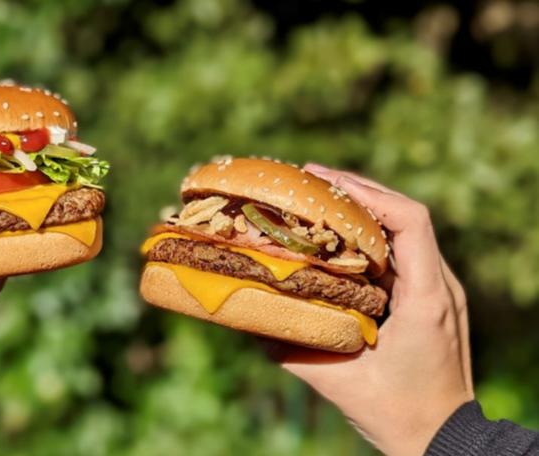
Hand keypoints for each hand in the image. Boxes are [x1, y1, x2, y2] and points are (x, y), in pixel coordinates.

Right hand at [268, 164, 473, 455]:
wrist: (441, 438)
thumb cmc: (396, 413)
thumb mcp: (336, 382)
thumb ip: (290, 351)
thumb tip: (246, 322)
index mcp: (425, 298)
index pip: (410, 221)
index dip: (367, 192)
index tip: (322, 179)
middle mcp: (438, 286)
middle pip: (403, 216)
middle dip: (356, 191)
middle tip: (309, 179)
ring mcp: (437, 291)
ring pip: (403, 231)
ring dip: (362, 211)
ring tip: (317, 200)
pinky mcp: (428, 299)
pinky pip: (400, 254)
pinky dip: (368, 238)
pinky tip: (335, 239)